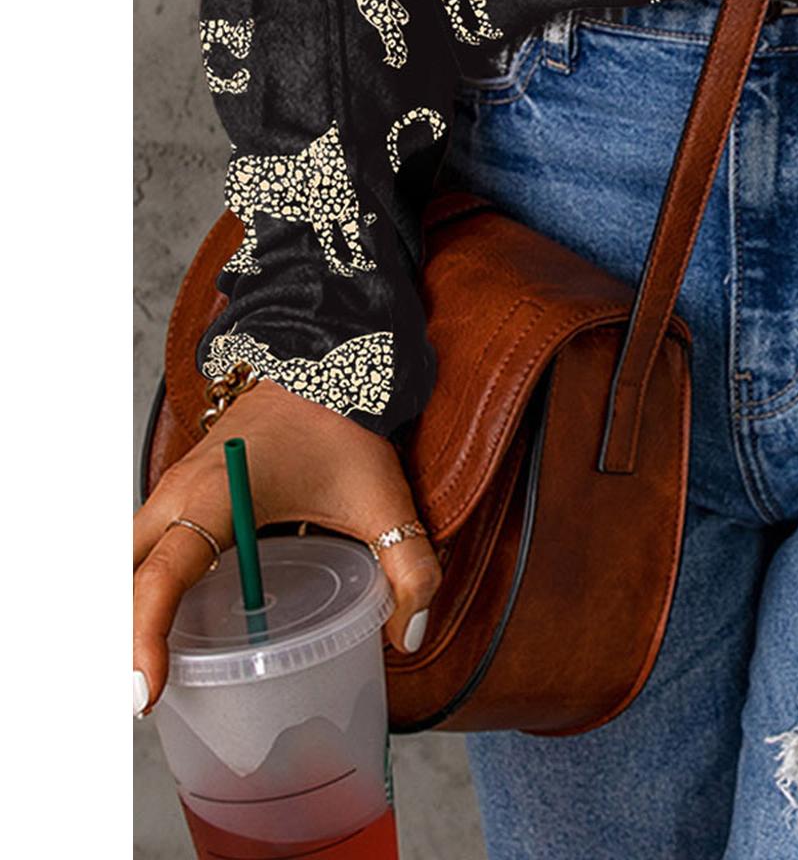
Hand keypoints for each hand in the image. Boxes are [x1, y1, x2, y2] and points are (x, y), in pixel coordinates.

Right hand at [133, 377, 440, 716]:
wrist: (322, 363)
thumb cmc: (344, 426)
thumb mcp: (384, 498)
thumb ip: (410, 568)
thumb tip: (409, 636)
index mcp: (215, 497)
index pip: (159, 578)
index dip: (144, 641)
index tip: (145, 696)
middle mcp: (177, 495)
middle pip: (121, 580)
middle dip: (120, 640)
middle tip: (141, 701)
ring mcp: (171, 492)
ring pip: (123, 565)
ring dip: (125, 615)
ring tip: (145, 678)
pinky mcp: (179, 495)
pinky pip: (140, 550)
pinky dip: (139, 590)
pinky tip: (157, 631)